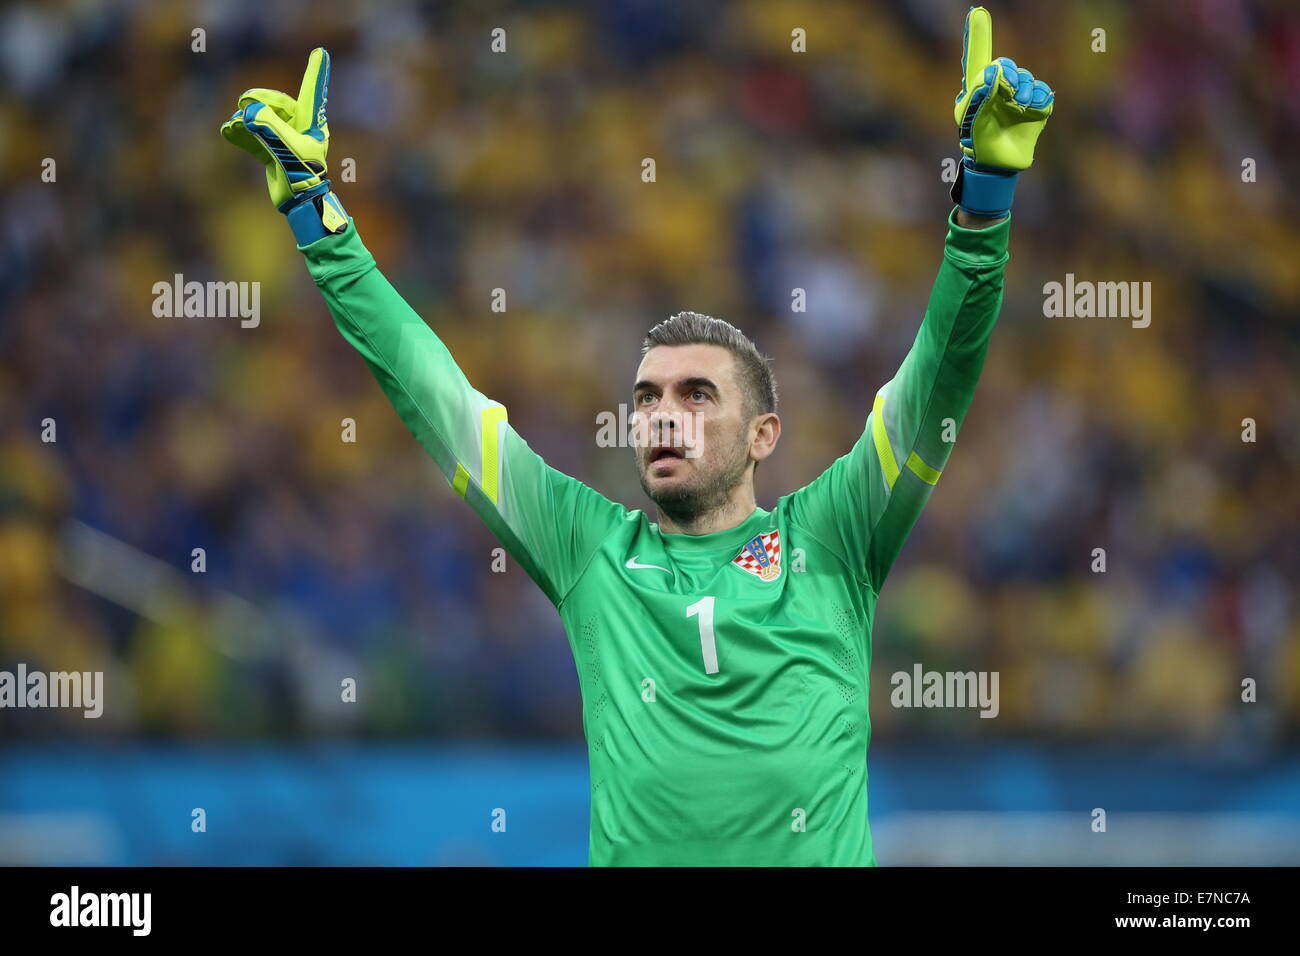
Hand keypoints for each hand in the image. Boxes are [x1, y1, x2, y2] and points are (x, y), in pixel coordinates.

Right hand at [221, 48, 346, 242]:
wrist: (299, 203)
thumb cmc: (302, 175)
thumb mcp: (286, 149)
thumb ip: (268, 127)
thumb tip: (248, 111)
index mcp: (311, 123)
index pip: (312, 91)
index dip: (316, 71)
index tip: (321, 52)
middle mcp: (299, 128)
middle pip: (277, 103)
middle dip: (259, 101)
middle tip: (243, 104)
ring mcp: (285, 140)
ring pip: (262, 119)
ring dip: (246, 120)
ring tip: (232, 126)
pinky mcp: (272, 153)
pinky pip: (254, 137)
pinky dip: (241, 134)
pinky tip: (227, 132)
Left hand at [950, 7, 1054, 217]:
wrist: (996, 165)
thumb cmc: (976, 143)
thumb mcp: (971, 120)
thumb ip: (979, 95)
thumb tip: (994, 72)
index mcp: (977, 89)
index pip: (977, 58)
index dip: (977, 36)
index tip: (977, 12)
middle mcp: (999, 88)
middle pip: (1006, 65)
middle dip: (1008, 73)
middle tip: (1007, 89)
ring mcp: (1019, 97)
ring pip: (1026, 78)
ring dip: (1023, 88)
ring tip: (1018, 105)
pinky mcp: (1037, 107)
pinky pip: (1042, 92)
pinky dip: (1038, 98)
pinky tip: (1031, 109)